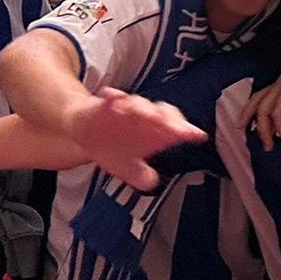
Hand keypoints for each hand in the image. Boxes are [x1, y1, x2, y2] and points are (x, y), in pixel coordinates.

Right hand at [68, 86, 205, 191]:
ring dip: (142, 108)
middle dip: (167, 118)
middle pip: (160, 112)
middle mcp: (142, 117)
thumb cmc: (113, 146)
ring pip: (137, 103)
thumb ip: (142, 176)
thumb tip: (151, 181)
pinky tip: (112, 99)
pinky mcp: (103, 104)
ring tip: (147, 116)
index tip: (195, 135)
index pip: (174, 128)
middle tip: (174, 127)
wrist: (85, 131)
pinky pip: (109, 98)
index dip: (186, 131)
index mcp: (153, 132)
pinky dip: (112, 97)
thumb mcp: (128, 168)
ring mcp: (123, 108)